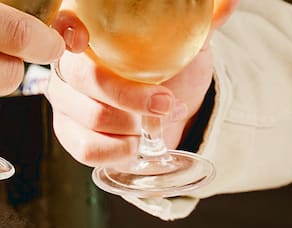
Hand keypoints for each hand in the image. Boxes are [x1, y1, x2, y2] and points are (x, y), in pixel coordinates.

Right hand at [46, 1, 232, 166]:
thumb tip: (227, 4)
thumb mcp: (189, 44)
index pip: (64, 26)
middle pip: (83, 78)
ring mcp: (66, 101)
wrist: (175, 110)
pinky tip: (136, 143)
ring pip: (88, 116)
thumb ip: (198, 23)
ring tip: (155, 123)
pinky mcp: (70, 135)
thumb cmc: (174, 69)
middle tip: (166, 102)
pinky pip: (86, 148)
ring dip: (131, 125)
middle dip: (129, 95)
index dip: (67, 31)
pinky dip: (118, 150)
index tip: (83, 39)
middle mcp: (70, 64)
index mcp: (91, 33)